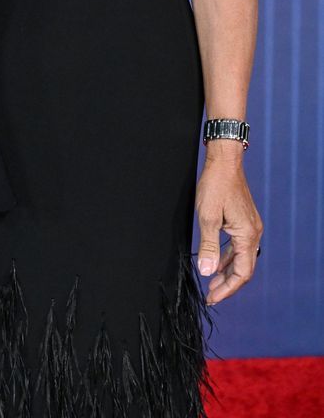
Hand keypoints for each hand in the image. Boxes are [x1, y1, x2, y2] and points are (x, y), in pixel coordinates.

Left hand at [195, 147, 262, 304]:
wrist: (224, 162)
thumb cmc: (215, 186)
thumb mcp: (207, 217)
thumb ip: (209, 246)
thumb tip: (207, 272)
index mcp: (248, 236)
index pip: (241, 273)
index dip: (227, 289)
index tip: (212, 298)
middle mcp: (254, 234)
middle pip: (243, 269)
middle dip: (227, 284)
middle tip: (211, 295)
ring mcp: (250, 227)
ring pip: (241, 258)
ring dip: (227, 271)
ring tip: (212, 283)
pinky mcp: (244, 221)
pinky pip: (238, 246)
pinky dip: (228, 257)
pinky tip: (217, 262)